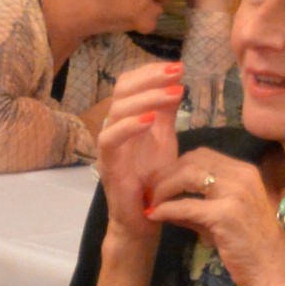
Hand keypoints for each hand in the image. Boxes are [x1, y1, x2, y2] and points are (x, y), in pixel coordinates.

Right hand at [88, 60, 184, 238]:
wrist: (145, 219)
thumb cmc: (154, 181)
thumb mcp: (165, 139)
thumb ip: (166, 113)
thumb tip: (176, 83)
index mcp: (127, 119)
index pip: (130, 84)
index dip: (151, 71)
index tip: (178, 66)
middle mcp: (114, 127)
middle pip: (122, 90)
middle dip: (151, 77)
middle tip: (177, 72)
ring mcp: (109, 146)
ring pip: (117, 109)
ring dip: (148, 97)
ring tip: (174, 92)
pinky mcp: (107, 164)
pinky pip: (110, 139)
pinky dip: (130, 126)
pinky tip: (152, 119)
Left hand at [148, 139, 284, 285]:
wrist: (271, 268)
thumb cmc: (248, 245)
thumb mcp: (221, 218)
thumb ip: (194, 207)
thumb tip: (163, 203)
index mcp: (243, 171)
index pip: (201, 154)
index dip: (176, 166)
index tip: (161, 182)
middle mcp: (241, 175)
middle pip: (191, 160)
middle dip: (165, 174)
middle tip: (150, 192)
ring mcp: (236, 192)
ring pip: (187, 175)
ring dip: (163, 188)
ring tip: (152, 203)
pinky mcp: (226, 213)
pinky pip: (186, 205)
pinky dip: (166, 209)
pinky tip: (154, 215)